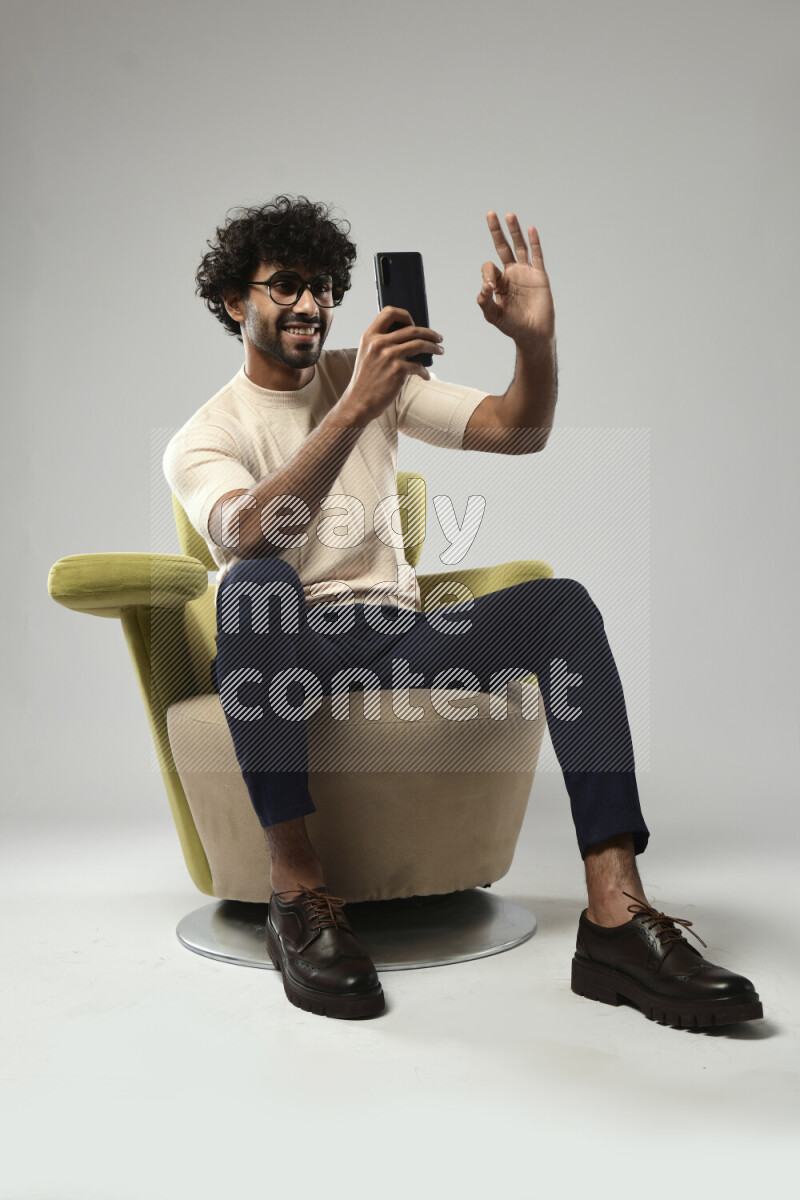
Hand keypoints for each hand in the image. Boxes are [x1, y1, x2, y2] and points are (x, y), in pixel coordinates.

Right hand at [336, 306, 443, 427]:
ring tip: (440, 351)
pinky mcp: (398, 370)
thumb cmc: (366, 380)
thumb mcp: (367, 354)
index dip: (405, 315)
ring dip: (434, 347)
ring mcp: (389, 356)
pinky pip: (419, 366)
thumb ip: (381, 343)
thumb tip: (408, 338)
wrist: (359, 402)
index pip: (389, 312)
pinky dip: (425, 371)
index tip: (414, 324)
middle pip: (412, 329)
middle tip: (438, 338)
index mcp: (370, 336)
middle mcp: (379, 343)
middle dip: (430, 333)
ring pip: (420, 344)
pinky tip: (425, 376)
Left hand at [477, 212, 555, 345]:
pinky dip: (534, 243)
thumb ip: (485, 303)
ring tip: (509, 215)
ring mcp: (526, 273)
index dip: (488, 274)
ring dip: (514, 231)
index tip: (490, 287)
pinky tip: (530, 229)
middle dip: (496, 231)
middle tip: (490, 214)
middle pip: (503, 247)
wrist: (533, 334)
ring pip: (519, 247)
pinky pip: (537, 256)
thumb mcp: (494, 316)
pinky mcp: (540, 276)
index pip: (490, 268)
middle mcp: (512, 274)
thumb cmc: (513, 326)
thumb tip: (482, 288)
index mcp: (499, 283)